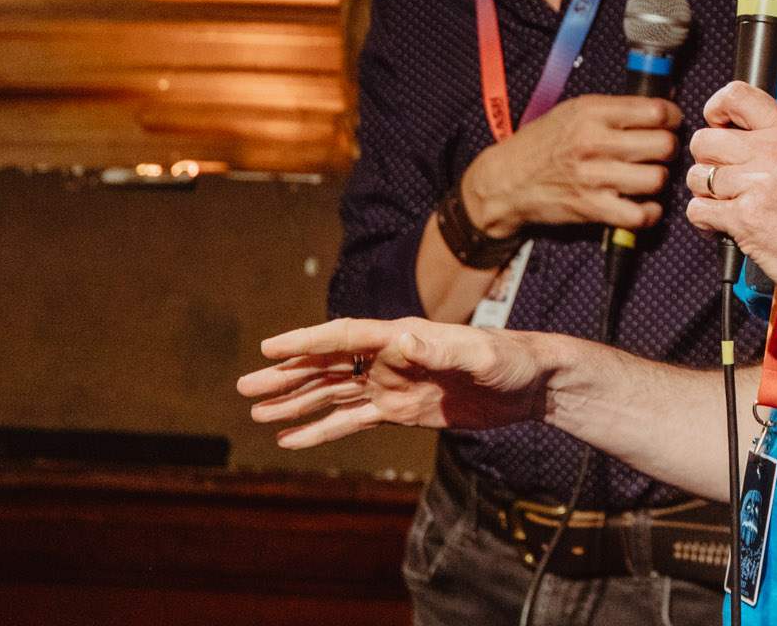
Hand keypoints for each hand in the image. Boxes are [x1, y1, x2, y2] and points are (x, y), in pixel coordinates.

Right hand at [238, 317, 555, 447]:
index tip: (269, 347)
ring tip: (257, 415)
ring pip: (333, 394)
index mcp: (403, 337)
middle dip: (286, 377)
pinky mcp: (402, 411)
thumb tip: (399, 339)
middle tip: (243, 387)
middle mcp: (391, 358)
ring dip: (296, 403)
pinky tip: (292, 439)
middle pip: (327, 366)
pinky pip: (353, 422)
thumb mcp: (480, 354)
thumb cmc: (511, 360)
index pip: (344, 337)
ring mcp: (393, 385)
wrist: (533, 384)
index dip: (306, 342)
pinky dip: (321, 430)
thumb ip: (439, 348)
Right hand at [460, 95, 681, 235]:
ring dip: (659, 180)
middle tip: (659, 152)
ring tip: (648, 177)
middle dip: (668, 149)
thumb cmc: (543, 143)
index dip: (673, 118)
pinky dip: (649, 213)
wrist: (505, 181)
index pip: (656, 112)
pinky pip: (640, 215)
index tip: (670, 124)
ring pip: (657, 179)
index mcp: (592, 112)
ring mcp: (594, 177)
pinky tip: (642, 205)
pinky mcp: (591, 208)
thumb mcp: (574, 111)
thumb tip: (667, 100)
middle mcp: (594, 142)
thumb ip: (617, 108)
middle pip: (663, 145)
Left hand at [685, 80, 776, 312]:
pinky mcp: (745, 219)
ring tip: (729, 207)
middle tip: (726, 182)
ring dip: (707, 195)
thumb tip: (733, 133)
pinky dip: (705, 223)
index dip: (716, 112)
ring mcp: (758, 184)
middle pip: (704, 140)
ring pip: (697, 177)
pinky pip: (697, 210)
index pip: (735, 95)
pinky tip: (725, 228)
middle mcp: (774, 151)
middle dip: (708, 163)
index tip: (720, 129)